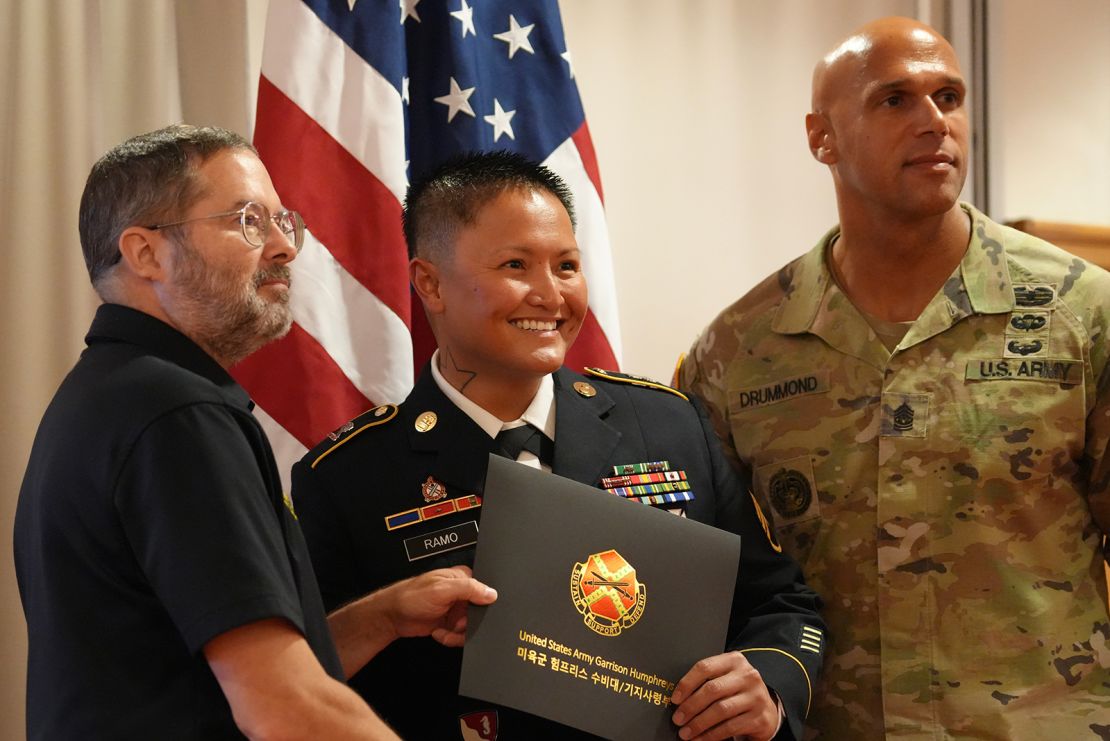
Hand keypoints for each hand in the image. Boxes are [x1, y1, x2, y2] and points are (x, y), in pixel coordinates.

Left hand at [379, 565, 496, 646]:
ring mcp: (456, 610)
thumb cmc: (411, 596)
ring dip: (457, 634)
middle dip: (468, 624)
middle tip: (456, 625)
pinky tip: (439, 633)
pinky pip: (461, 635)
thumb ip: (468, 589)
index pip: (484, 590)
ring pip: (471, 627)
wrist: (392, 616)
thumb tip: (491, 593)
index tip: (471, 613)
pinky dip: (451, 638)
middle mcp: (461, 593)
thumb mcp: (441, 589)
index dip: (481, 605)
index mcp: (462, 578)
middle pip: (479, 613)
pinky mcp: (451, 623)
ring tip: (444, 632)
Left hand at [669, 651, 778, 740]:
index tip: (675, 699)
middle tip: (677, 719)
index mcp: (734, 660)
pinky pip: (730, 727)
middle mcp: (747, 676)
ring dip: (699, 723)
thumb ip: (706, 680)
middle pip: (712, 690)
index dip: (686, 684)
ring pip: (720, 710)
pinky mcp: (759, 718)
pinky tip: (700, 739)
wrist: (765, 709)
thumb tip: (678, 698)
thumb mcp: (725, 678)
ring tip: (685, 732)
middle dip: (690, 707)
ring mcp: (756, 697)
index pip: (705, 667)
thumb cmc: (736, 691)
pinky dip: (711, 735)